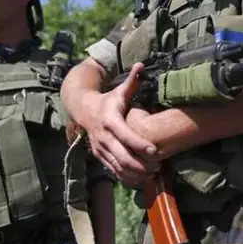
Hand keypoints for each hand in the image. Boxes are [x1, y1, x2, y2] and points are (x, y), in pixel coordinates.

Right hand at [84, 63, 160, 185]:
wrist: (83, 110)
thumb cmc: (108, 100)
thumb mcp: (119, 90)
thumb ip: (132, 81)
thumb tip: (141, 63)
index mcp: (110, 120)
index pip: (125, 136)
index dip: (140, 145)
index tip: (155, 152)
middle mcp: (103, 137)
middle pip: (122, 156)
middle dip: (141, 164)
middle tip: (158, 167)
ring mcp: (100, 149)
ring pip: (117, 167)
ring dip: (135, 173)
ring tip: (153, 174)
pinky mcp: (100, 157)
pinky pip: (113, 171)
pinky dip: (126, 178)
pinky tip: (140, 180)